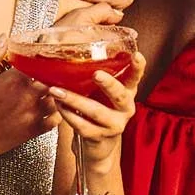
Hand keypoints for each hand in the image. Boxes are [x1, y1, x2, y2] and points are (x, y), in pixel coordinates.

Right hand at [0, 37, 58, 162]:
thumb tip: (4, 38)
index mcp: (13, 80)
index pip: (39, 62)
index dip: (42, 56)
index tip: (40, 54)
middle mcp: (27, 97)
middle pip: (53, 78)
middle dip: (53, 72)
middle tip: (50, 68)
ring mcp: (32, 115)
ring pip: (58, 99)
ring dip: (56, 91)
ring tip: (51, 86)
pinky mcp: (33, 131)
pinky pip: (55, 120)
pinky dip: (56, 112)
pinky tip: (49, 107)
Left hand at [49, 52, 144, 171]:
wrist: (97, 143)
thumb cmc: (98, 109)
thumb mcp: (101, 92)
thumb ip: (96, 76)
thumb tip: (71, 51)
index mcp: (127, 93)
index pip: (135, 78)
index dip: (138, 67)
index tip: (137, 55)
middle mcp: (125, 108)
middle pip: (120, 95)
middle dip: (108, 84)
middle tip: (96, 74)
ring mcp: (114, 124)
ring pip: (95, 111)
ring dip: (74, 100)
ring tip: (56, 91)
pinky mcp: (100, 137)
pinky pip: (82, 125)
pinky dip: (67, 115)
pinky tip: (58, 106)